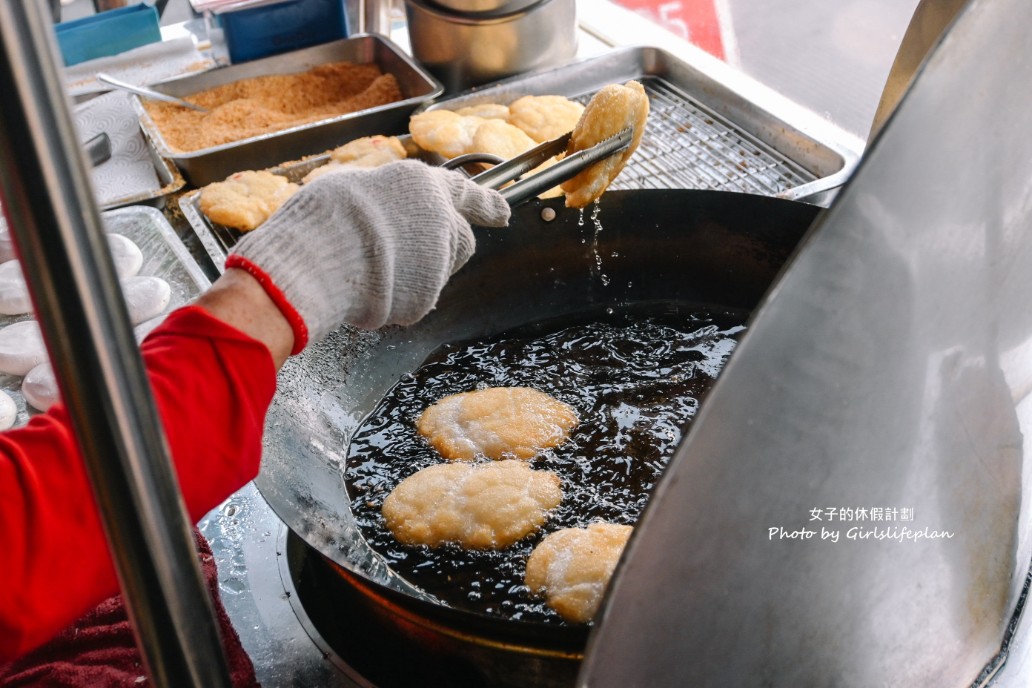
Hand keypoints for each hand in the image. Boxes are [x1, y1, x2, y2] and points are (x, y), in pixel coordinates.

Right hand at [226, 160, 509, 353]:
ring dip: (416, 274)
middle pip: (461, 241)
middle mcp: (441, 221)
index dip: (488, 204)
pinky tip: (369, 289)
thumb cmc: (325, 217)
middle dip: (444, 250)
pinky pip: (414, 301)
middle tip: (411, 256)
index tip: (504, 213)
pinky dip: (397, 299)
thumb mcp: (354, 186)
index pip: (467, 193)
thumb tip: (392, 213)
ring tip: (373, 269)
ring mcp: (437, 263)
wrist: (319, 258)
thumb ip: (388, 199)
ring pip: (437, 273)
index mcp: (423, 185)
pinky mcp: (425, 299)